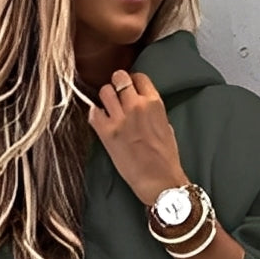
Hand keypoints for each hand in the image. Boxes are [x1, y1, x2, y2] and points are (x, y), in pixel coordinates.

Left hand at [87, 68, 189, 206]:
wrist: (159, 181)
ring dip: (105, 98)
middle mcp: (136, 106)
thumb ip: (153, 111)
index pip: (139, 77)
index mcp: (154, 103)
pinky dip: (95, 115)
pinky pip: (93, 112)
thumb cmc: (166, 160)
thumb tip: (143, 107)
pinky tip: (101, 122)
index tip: (130, 89)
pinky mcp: (107, 134)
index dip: (133, 81)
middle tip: (117, 96)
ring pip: (104, 90)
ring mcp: (120, 119)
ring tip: (109, 109)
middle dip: (117, 85)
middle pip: (119, 78)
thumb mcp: (166, 127)